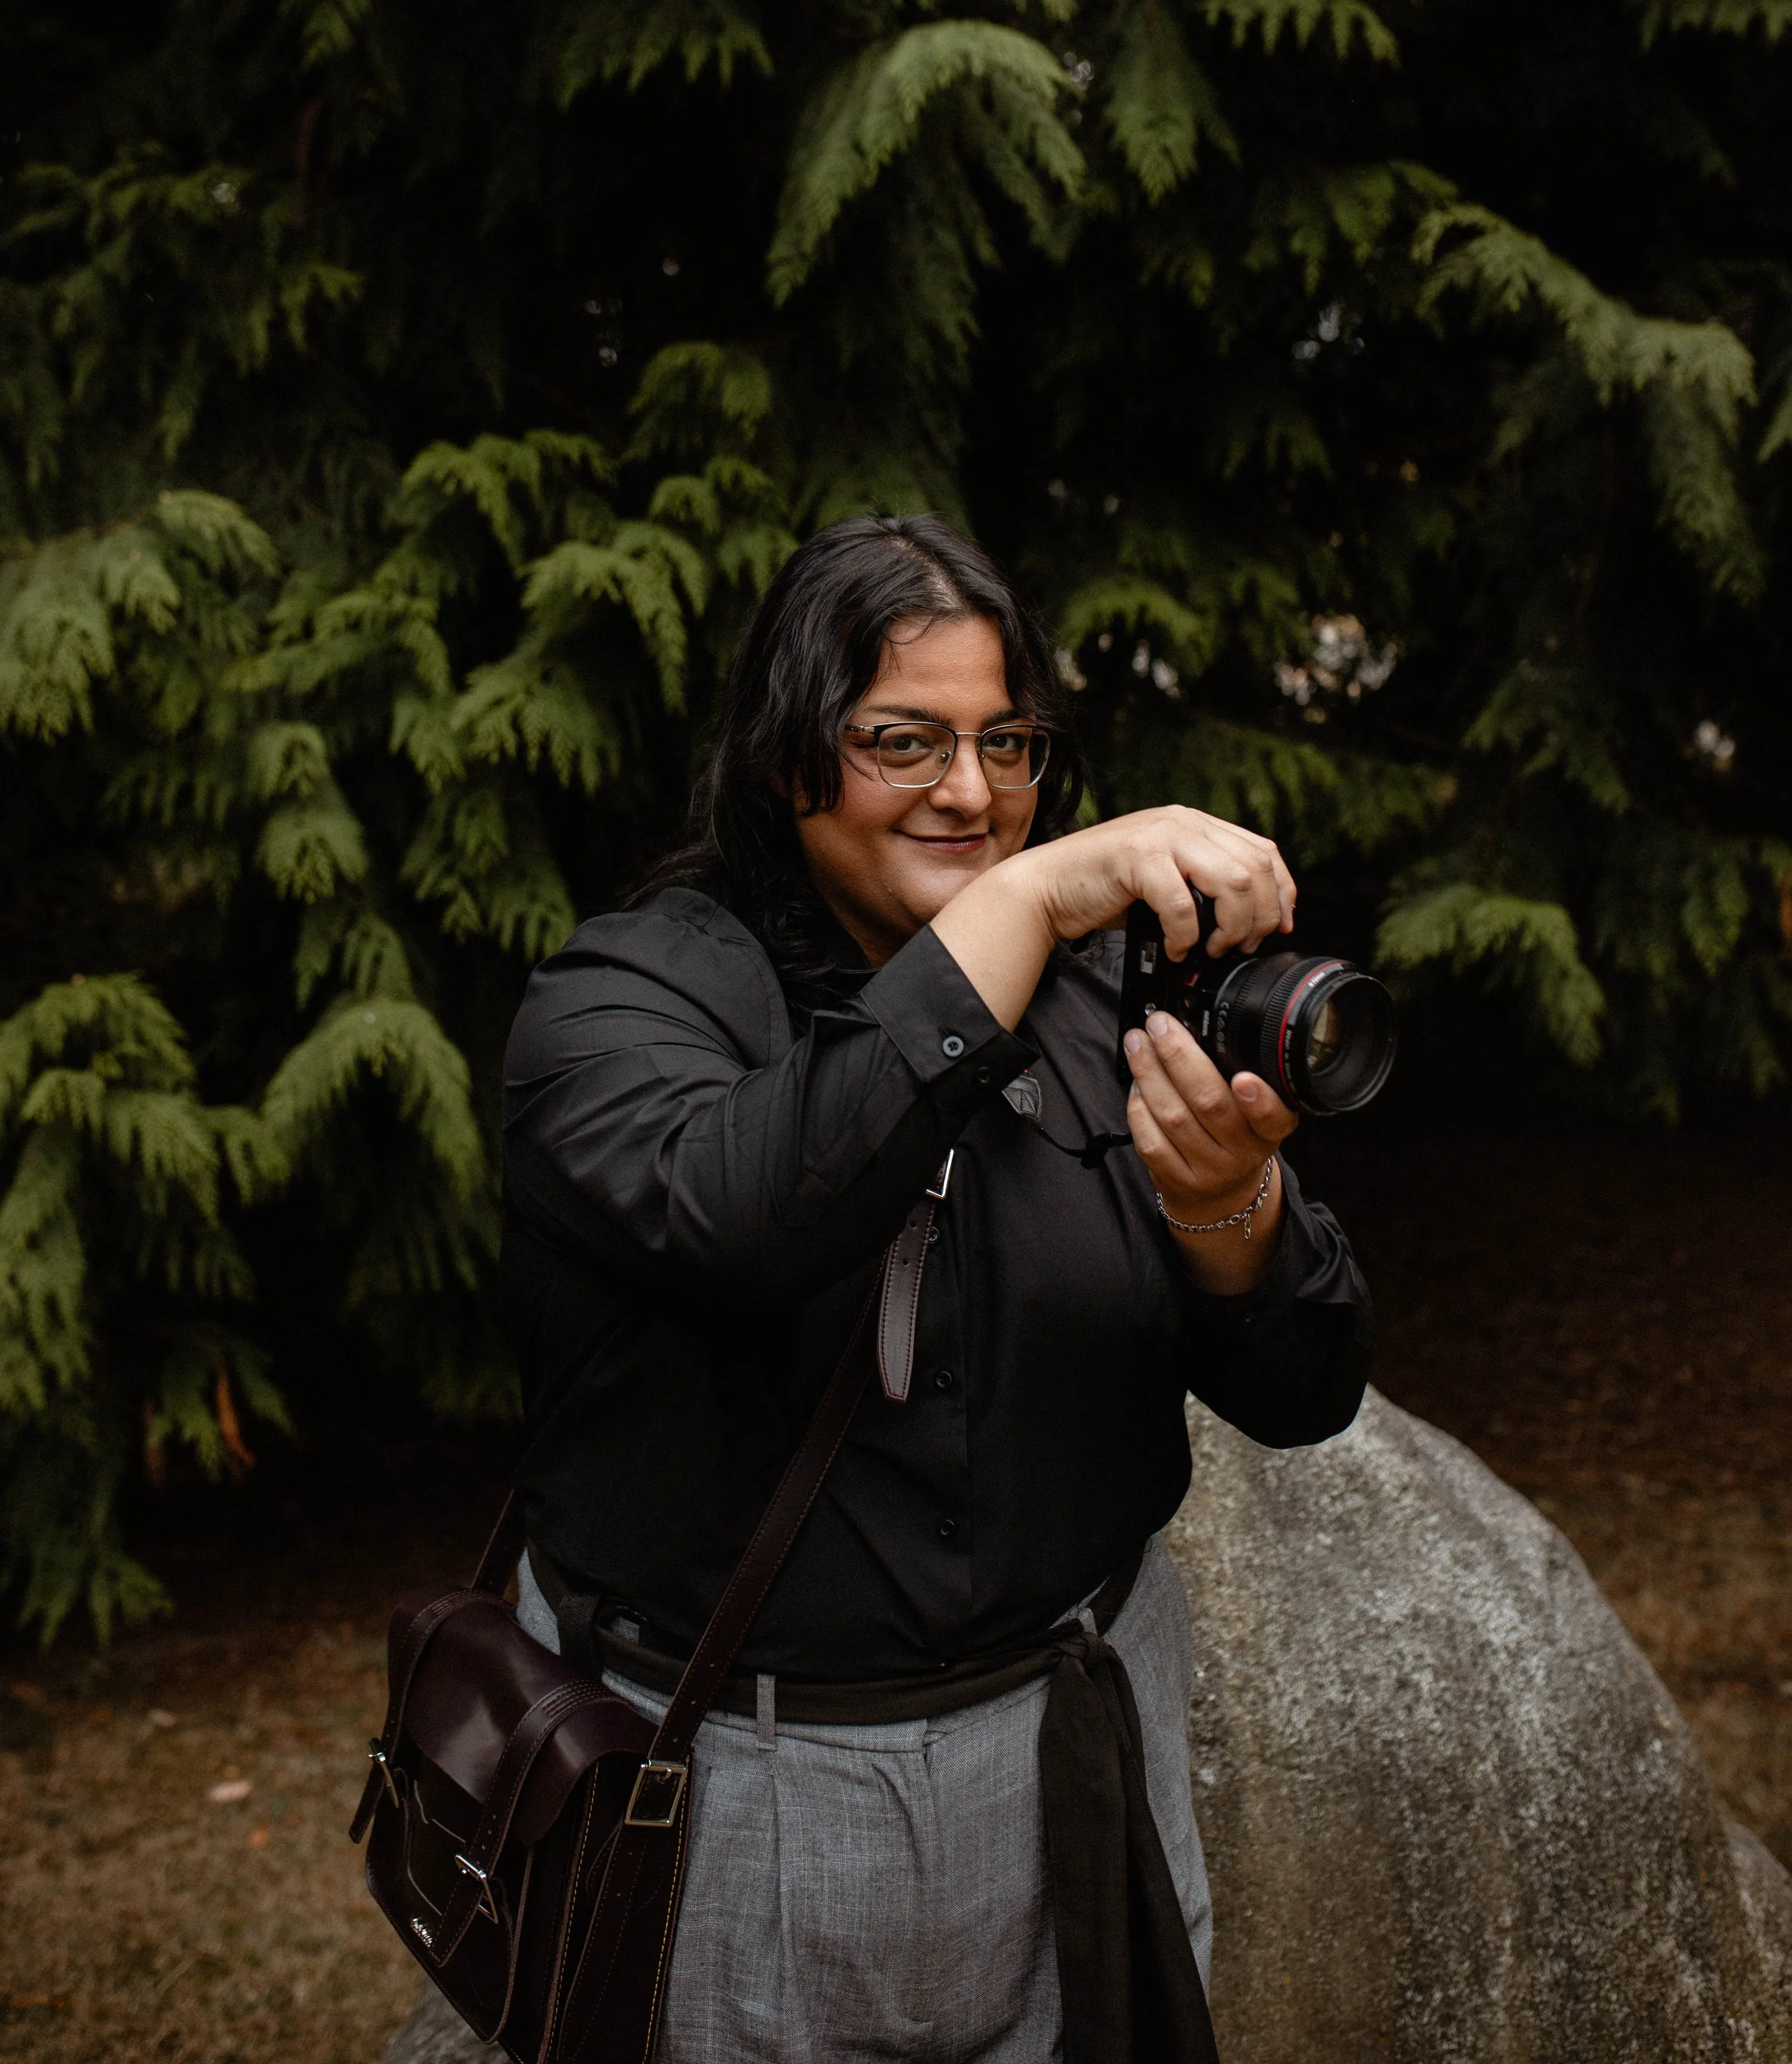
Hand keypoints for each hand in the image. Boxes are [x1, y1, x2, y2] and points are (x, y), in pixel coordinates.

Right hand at [1010, 804, 1294, 961]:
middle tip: (1241, 946)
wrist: (1045, 889)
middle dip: (1260, 917)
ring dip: (1231, 927)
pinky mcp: (1137, 858)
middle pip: (1257, 868)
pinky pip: (1183, 904)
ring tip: (1211, 949)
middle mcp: (1183, 823)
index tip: (1279, 927)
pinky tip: (1176, 949)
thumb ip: (1203, 884)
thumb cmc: (1102, 891)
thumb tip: (1251, 921)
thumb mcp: (1166, 880)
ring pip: (1233, 882)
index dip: (1281, 892)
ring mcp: (1160, 836)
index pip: (1263, 851)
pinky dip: (1185, 936)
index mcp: (1195, 824)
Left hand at [1123, 1008, 1298, 1291]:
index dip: (1259, 1099)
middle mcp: (1244, 1153)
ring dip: (1149, 1073)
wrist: (1222, 1194)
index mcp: (1272, 1130)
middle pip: (1209, 1103)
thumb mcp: (1256, 1111)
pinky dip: (1138, 1106)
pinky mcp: (1176, 1181)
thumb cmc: (1236, 1135)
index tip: (1244, 1078)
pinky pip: (1150, 1141)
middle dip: (1178, 1057)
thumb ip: (1241, 1075)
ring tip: (1138, 1044)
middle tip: (1159, 1026)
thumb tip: (1194, 1026)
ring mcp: (1209, 1170)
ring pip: (1173, 1117)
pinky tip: (1136, 1084)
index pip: (1273, 1117)